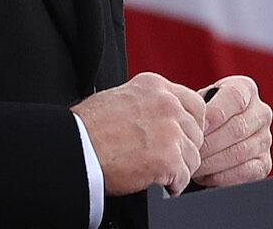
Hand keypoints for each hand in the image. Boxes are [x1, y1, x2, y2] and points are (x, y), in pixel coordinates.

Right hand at [73, 73, 205, 195]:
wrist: (76, 148)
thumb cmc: (89, 128)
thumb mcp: (122, 97)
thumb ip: (149, 102)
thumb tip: (167, 115)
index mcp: (156, 86)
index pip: (195, 105)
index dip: (190, 126)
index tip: (182, 138)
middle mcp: (167, 104)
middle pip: (196, 132)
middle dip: (184, 148)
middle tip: (167, 158)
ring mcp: (170, 131)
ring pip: (193, 156)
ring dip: (178, 168)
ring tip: (159, 172)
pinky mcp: (168, 158)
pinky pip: (184, 177)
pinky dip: (173, 185)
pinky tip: (159, 183)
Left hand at [191, 75, 272, 185]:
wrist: (211, 136)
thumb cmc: (201, 117)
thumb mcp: (199, 103)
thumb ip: (196, 106)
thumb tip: (188, 119)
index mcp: (246, 89)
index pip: (235, 97)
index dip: (214, 113)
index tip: (197, 127)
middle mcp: (261, 112)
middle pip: (238, 128)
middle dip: (209, 143)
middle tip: (189, 152)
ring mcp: (265, 139)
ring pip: (240, 152)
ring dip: (212, 162)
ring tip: (193, 165)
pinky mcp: (264, 163)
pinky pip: (246, 172)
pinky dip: (222, 176)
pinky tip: (206, 176)